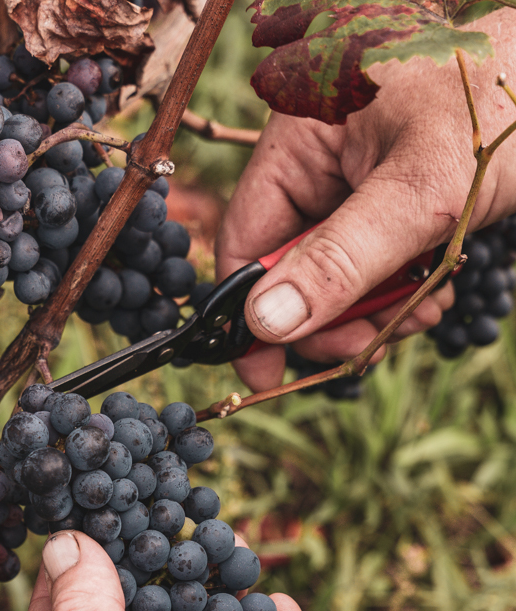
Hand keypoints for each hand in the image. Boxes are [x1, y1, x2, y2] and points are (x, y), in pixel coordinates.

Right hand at [216, 17, 515, 393]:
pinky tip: (432, 291)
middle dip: (332, 316)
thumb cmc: (494, 108)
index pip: (247, 240)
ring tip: (420, 311)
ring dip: (372, 310)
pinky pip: (371, 262)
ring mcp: (352, 179)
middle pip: (290, 267)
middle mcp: (316, 159)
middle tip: (373, 343)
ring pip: (334, 274)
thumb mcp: (418, 192)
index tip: (266, 373)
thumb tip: (267, 323)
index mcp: (298, 138)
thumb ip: (341, 259)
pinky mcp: (387, 198)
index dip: (252, 314)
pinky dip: (397, 290)